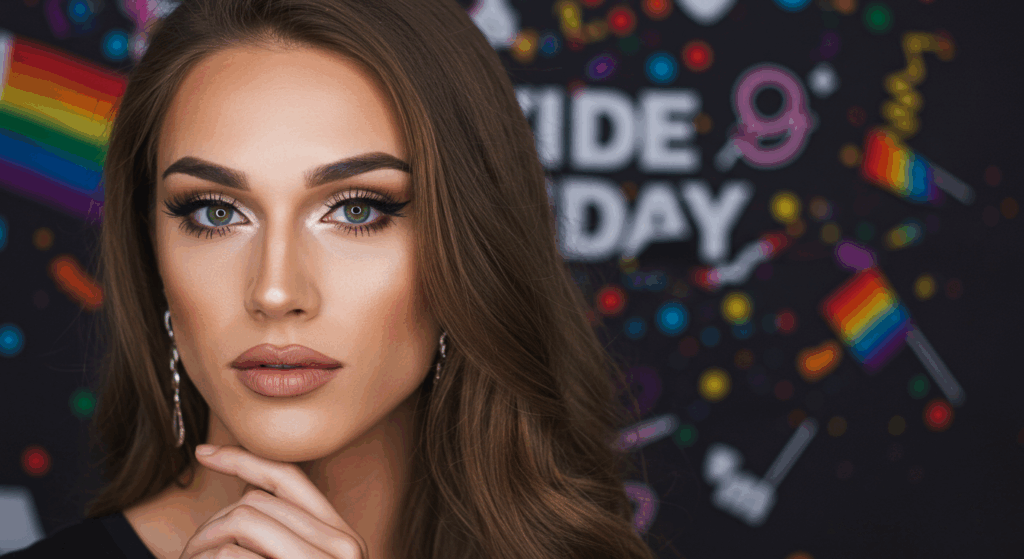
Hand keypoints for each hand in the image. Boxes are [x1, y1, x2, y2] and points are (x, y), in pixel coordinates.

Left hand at [179, 444, 367, 558]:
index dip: (242, 459)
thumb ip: (283, 536)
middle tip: (189, 554)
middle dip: (210, 526)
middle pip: (256, 502)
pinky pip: (233, 555)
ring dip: (204, 545)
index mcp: (342, 539)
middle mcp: (345, 546)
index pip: (288, 477)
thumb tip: (243, 498)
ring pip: (242, 521)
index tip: (203, 452)